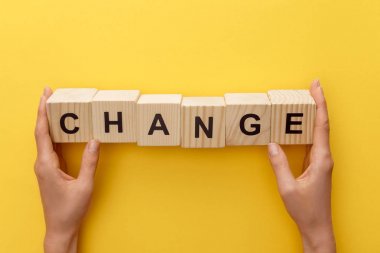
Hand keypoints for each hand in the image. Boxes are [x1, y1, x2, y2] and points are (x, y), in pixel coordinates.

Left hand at [34, 88, 99, 252]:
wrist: (60, 228)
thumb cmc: (70, 210)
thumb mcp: (84, 185)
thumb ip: (90, 162)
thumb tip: (95, 140)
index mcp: (47, 165)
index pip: (42, 132)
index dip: (43, 112)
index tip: (45, 95)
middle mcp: (42, 163)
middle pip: (41, 131)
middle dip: (44, 110)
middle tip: (49, 93)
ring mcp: (44, 167)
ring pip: (44, 138)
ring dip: (48, 121)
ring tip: (55, 105)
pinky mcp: (49, 171)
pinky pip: (50, 146)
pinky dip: (54, 133)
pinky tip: (61, 129)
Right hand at [268, 80, 335, 252]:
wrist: (317, 226)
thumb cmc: (305, 209)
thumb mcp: (288, 187)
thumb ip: (279, 164)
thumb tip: (272, 144)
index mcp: (321, 159)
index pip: (322, 125)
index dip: (320, 104)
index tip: (316, 87)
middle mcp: (324, 157)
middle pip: (323, 124)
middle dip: (318, 103)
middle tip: (312, 86)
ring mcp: (321, 161)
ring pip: (319, 132)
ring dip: (313, 115)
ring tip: (306, 100)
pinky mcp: (316, 165)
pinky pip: (312, 141)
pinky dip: (307, 129)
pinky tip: (300, 125)